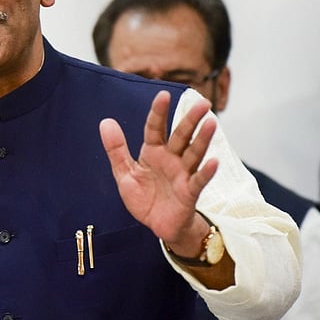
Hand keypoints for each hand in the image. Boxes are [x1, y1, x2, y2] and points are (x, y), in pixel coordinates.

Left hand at [99, 90, 217, 252]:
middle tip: (203, 102)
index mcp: (153, 152)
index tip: (163, 94)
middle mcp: (171, 159)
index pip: (155, 128)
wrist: (158, 225)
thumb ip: (116, 149)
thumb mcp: (125, 173)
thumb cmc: (144, 197)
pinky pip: (199, 180)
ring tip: (211, 123)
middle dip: (190, 119)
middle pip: (181, 136)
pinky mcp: (189, 193)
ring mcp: (182, 174)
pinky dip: (206, 172)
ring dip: (202, 139)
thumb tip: (106, 121)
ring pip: (193, 153)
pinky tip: (213, 161)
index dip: (158, 112)